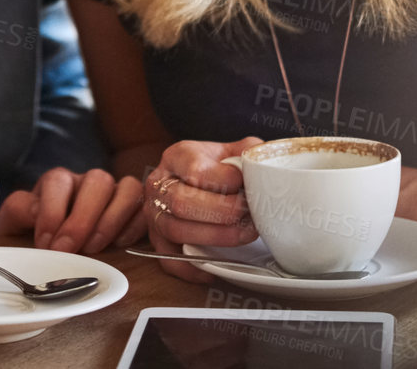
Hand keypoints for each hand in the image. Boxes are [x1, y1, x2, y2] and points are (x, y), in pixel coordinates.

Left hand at [0, 167, 144, 253]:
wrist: (46, 250)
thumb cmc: (30, 237)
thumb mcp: (13, 225)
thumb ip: (17, 212)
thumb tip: (33, 211)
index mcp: (57, 182)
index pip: (58, 181)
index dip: (52, 211)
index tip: (45, 244)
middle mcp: (88, 182)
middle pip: (98, 181)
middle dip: (83, 218)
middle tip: (69, 249)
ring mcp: (115, 195)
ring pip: (127, 188)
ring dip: (112, 218)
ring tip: (96, 247)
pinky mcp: (135, 211)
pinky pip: (144, 207)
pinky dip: (134, 226)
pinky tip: (118, 245)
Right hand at [143, 138, 261, 282]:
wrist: (202, 180)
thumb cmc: (219, 167)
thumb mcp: (234, 151)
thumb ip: (249, 154)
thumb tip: (261, 168)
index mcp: (177, 157)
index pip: (194, 169)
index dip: (223, 180)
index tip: (244, 183)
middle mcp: (159, 186)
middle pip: (181, 203)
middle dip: (222, 212)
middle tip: (248, 213)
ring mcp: (155, 215)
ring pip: (176, 231)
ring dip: (216, 236)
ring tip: (245, 233)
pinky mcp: (158, 242)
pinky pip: (170, 260)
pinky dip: (194, 267)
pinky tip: (218, 264)